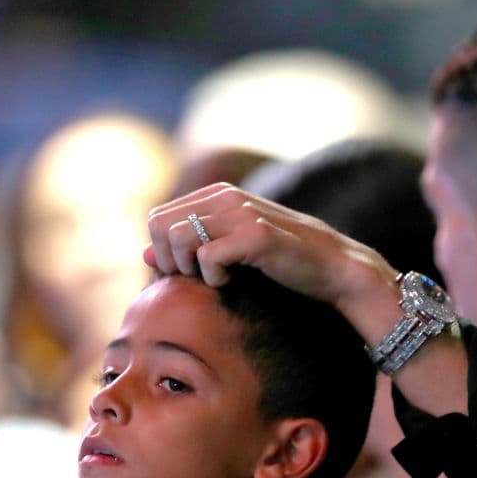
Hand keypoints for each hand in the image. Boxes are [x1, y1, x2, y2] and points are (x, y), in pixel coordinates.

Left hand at [145, 183, 400, 341]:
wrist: (333, 269)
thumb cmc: (282, 262)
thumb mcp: (229, 251)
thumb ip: (188, 248)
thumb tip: (143, 255)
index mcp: (217, 195)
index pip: (157, 216)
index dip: (161, 251)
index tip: (185, 273)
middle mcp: (227, 196)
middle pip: (159, 225)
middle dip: (168, 259)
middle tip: (194, 279)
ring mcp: (242, 213)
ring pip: (178, 237)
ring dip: (187, 267)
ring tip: (212, 279)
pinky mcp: (257, 235)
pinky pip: (208, 256)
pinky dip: (212, 277)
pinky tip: (231, 282)